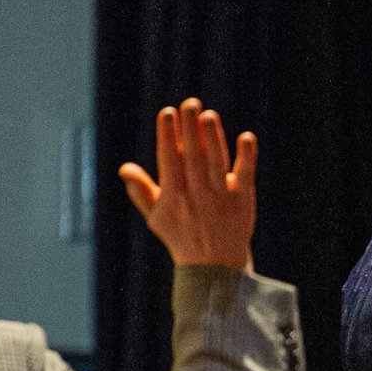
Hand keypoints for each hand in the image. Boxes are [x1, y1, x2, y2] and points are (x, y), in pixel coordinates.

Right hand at [119, 98, 257, 270]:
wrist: (215, 267)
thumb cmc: (182, 237)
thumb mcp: (157, 217)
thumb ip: (141, 191)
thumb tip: (125, 168)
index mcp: (174, 194)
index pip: (170, 158)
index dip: (168, 134)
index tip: (167, 112)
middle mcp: (197, 193)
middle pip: (193, 155)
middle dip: (190, 128)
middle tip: (189, 103)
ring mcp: (221, 196)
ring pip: (216, 161)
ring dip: (213, 136)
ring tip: (208, 115)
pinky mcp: (243, 201)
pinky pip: (245, 175)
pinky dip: (246, 156)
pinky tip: (246, 137)